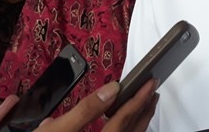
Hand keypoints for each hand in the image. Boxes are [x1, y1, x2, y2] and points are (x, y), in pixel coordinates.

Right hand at [0, 79, 157, 131]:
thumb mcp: (55, 131)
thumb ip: (86, 109)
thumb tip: (111, 89)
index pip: (122, 120)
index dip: (138, 99)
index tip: (150, 82)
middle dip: (144, 110)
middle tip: (153, 90)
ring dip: (139, 121)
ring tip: (145, 104)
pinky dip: (128, 130)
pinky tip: (127, 122)